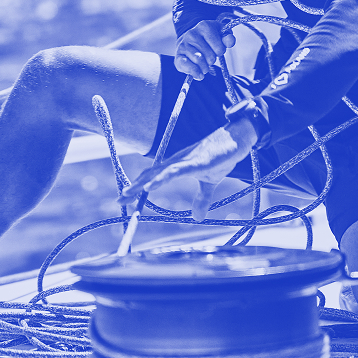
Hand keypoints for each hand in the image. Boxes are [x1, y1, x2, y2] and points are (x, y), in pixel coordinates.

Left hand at [119, 119, 257, 220]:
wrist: (237, 139)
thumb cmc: (223, 156)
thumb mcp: (211, 182)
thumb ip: (202, 198)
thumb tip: (197, 218)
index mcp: (179, 165)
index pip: (154, 176)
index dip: (140, 186)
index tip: (126, 199)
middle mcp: (178, 161)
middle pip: (151, 174)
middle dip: (135, 187)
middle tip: (119, 201)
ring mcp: (186, 160)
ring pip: (159, 172)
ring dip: (143, 183)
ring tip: (128, 194)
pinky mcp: (196, 161)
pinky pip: (175, 171)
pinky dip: (161, 179)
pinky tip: (151, 186)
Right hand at [174, 20, 234, 80]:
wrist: (190, 38)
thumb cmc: (209, 38)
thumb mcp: (221, 34)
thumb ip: (228, 38)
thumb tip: (230, 40)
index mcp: (204, 26)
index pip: (219, 48)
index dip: (220, 52)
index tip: (217, 49)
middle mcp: (191, 34)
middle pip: (210, 57)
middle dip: (212, 60)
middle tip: (209, 57)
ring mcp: (183, 44)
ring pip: (199, 62)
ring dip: (205, 68)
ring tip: (204, 64)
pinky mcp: (178, 56)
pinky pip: (187, 66)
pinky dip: (195, 73)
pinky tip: (199, 74)